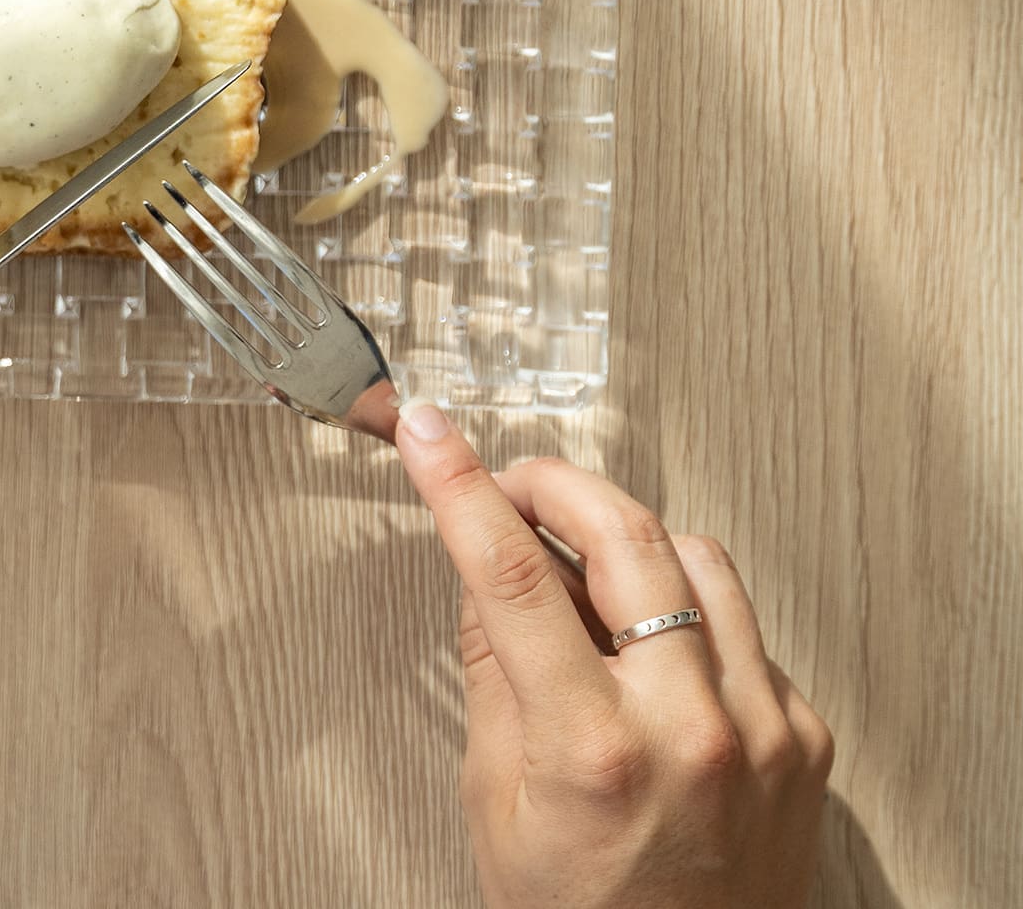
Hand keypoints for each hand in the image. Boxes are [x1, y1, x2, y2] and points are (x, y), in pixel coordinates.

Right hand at [394, 402, 833, 908]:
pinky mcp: (804, 734)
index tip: (432, 434)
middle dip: (558, 485)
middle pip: (628, 536)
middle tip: (514, 481)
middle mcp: (692, 729)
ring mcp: (764, 727)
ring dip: (629, 538)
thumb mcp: (496, 802)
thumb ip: (493, 673)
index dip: (462, 488)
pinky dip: (686, 607)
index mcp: (594, 750)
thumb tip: (482, 568)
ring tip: (580, 569)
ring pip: (699, 559)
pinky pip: (743, 622)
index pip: (515, 577)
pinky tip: (647, 642)